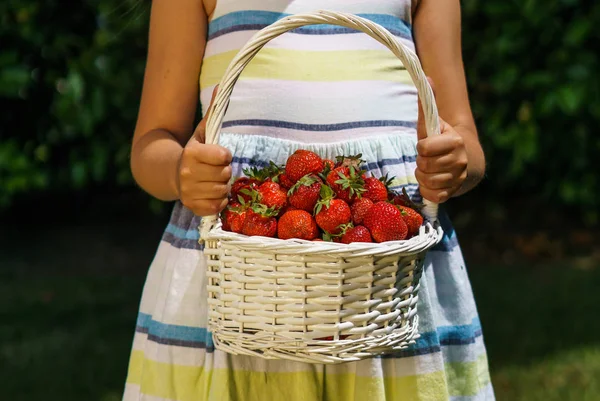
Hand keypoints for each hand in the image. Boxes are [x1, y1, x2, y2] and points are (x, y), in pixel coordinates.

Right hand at [179, 86, 232, 215]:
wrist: (172, 174)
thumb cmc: (194, 152)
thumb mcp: (202, 132)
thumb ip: (214, 112)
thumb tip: (222, 85)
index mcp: (191, 153)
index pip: (224, 156)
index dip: (225, 155)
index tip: (218, 155)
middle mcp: (187, 173)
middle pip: (225, 175)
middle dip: (224, 171)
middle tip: (215, 169)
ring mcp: (188, 191)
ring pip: (222, 191)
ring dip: (222, 186)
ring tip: (212, 181)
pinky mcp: (192, 206)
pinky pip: (216, 207)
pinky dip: (218, 202)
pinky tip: (211, 193)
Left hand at [415, 78, 467, 203]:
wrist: (463, 161)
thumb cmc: (440, 140)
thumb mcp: (433, 123)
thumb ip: (428, 105)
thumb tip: (426, 77)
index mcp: (454, 140)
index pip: (424, 148)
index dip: (421, 148)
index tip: (426, 146)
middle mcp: (460, 160)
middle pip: (423, 165)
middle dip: (420, 163)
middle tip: (426, 160)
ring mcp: (458, 178)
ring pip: (427, 181)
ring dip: (422, 176)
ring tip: (429, 170)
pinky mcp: (454, 192)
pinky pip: (433, 196)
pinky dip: (427, 191)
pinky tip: (431, 183)